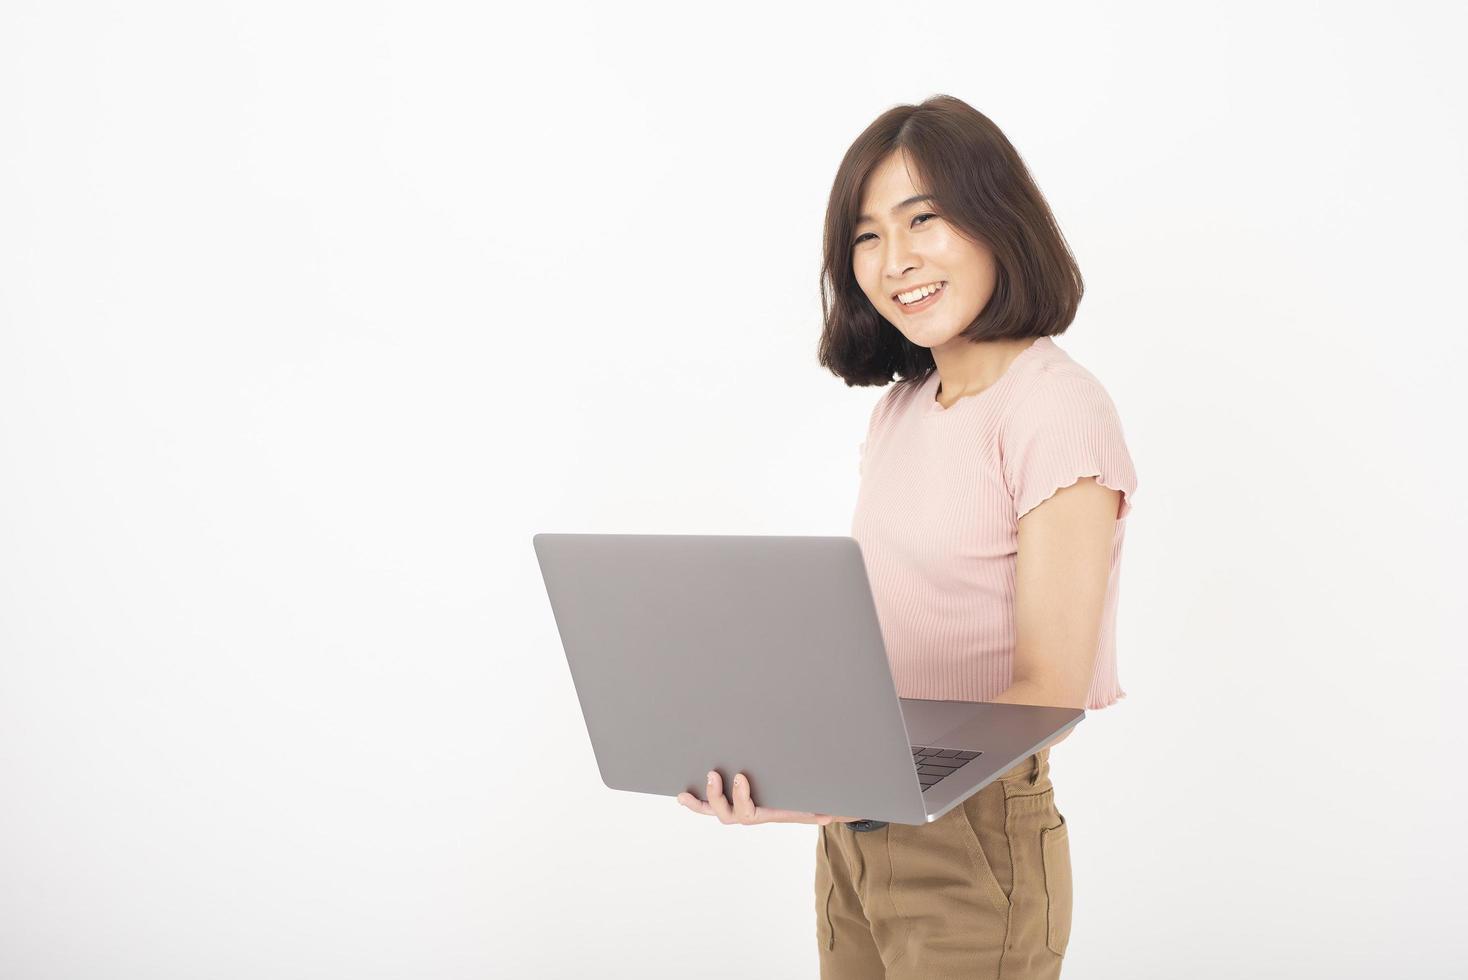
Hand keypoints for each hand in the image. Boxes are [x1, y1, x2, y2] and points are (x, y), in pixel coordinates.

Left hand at [676, 769, 861, 825]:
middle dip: (716, 797)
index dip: (741, 798)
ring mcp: (737, 809)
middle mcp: (748, 814)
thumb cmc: (809, 803)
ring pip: (714, 811)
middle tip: (712, 775)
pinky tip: (683, 795)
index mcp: (765, 814)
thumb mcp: (816, 807)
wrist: (808, 806)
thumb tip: (828, 816)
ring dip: (700, 802)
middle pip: (726, 814)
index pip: (748, 812)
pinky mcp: (731, 801)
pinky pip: (711, 805)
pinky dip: (698, 801)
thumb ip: (821, 811)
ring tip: (683, 794)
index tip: (740, 777)